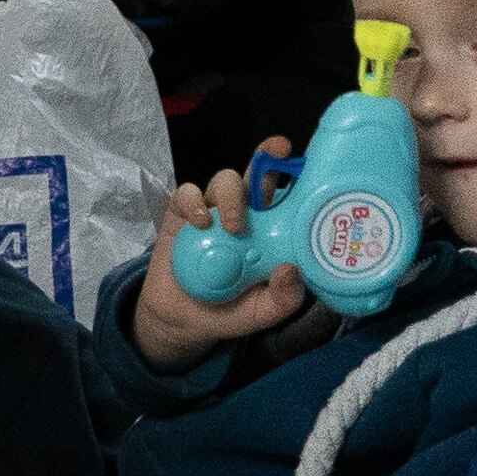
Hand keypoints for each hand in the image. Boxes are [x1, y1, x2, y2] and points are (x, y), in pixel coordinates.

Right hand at [130, 138, 307, 374]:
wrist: (184, 320)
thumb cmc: (231, 310)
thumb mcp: (263, 311)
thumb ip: (283, 297)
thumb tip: (291, 270)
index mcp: (269, 229)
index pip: (285, 194)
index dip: (292, 170)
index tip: (296, 155)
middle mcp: (244, 212)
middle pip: (255, 175)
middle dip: (264, 160)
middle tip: (269, 168)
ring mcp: (212, 211)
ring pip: (224, 181)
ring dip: (231, 196)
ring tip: (232, 226)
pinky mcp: (180, 216)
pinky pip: (186, 195)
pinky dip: (193, 203)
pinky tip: (199, 222)